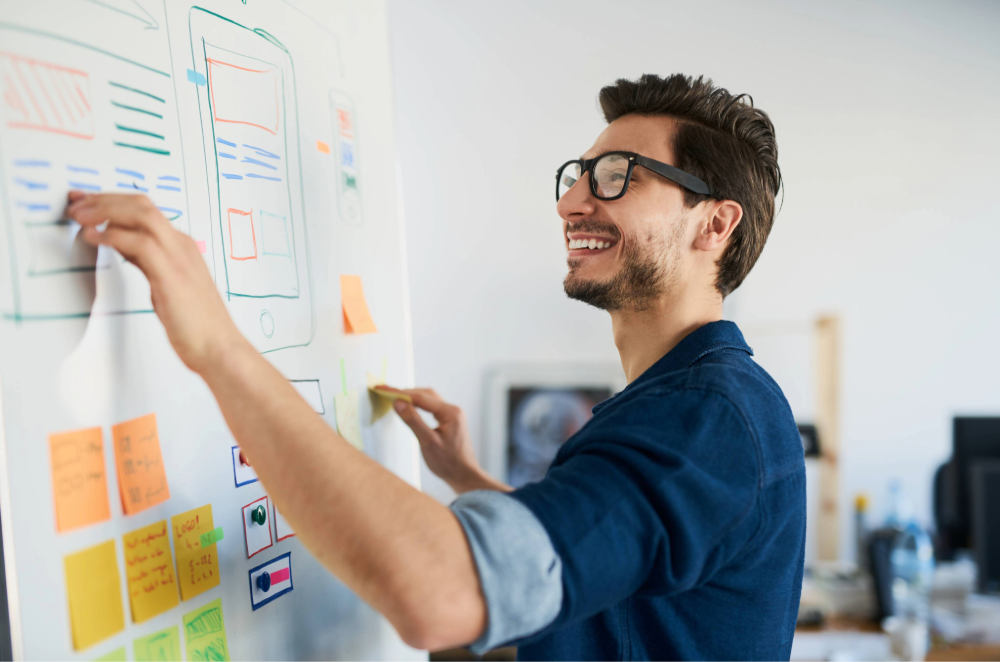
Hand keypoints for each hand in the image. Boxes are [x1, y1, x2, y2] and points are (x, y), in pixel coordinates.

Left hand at [66, 192, 248, 373]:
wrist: (220, 349)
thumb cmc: (197, 326)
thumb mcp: (166, 284)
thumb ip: (147, 261)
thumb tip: (122, 245)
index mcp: (182, 248)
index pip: (145, 210)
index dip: (112, 202)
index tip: (86, 203)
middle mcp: (182, 246)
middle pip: (142, 204)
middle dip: (104, 199)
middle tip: (76, 204)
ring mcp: (179, 258)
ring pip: (141, 214)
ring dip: (105, 210)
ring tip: (79, 216)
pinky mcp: (172, 275)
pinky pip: (140, 242)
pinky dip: (113, 235)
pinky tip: (94, 237)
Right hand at [387, 387, 510, 494]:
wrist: (464, 476)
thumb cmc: (449, 463)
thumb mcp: (428, 442)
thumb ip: (413, 421)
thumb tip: (397, 403)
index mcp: (450, 412)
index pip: (421, 397)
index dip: (400, 393)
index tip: (384, 389)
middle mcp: (453, 410)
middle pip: (425, 394)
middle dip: (405, 392)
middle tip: (386, 391)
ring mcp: (452, 414)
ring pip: (428, 399)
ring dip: (412, 397)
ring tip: (394, 397)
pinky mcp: (449, 420)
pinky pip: (431, 407)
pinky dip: (418, 404)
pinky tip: (409, 407)